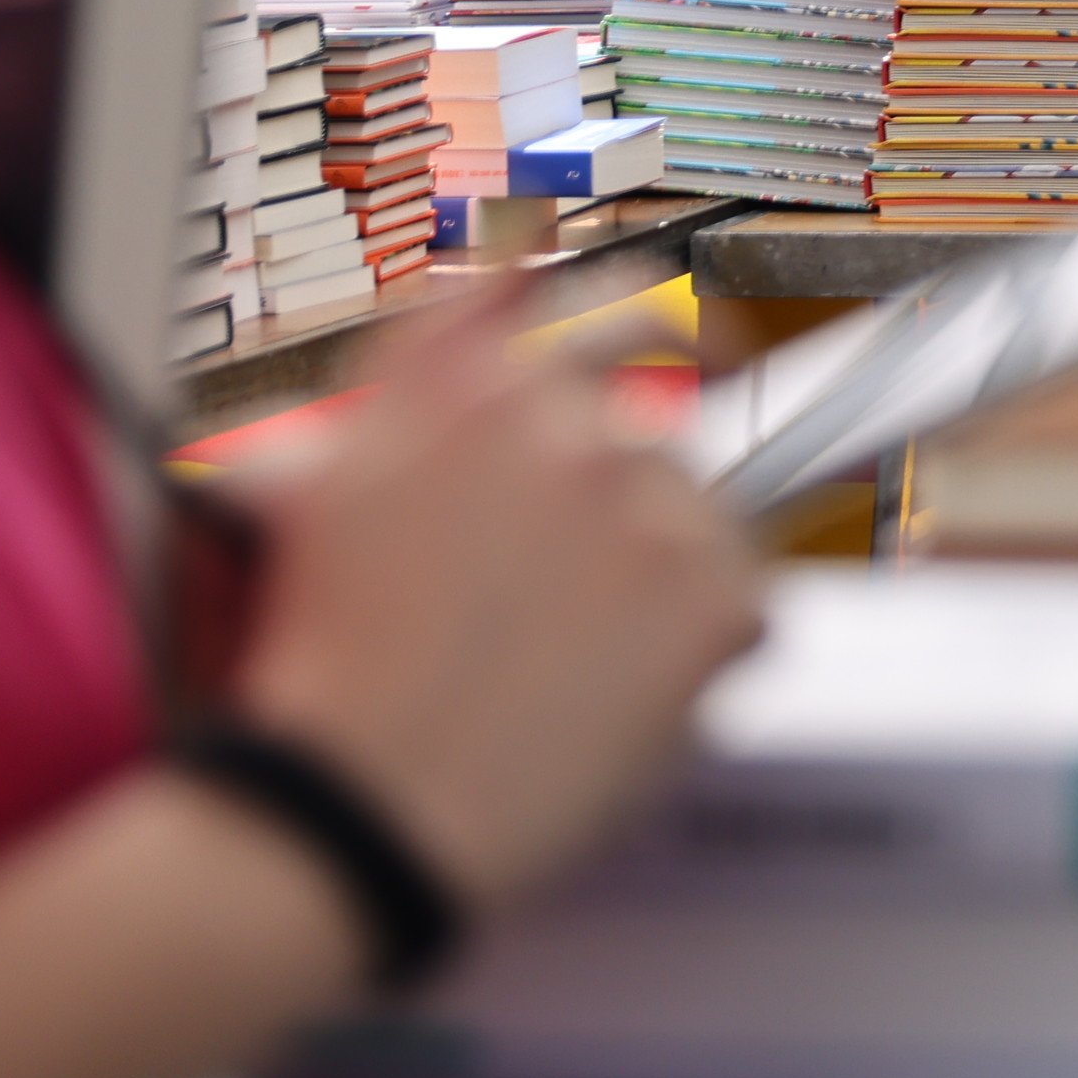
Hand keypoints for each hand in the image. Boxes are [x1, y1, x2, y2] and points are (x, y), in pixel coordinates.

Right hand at [215, 294, 762, 913]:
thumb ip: (429, 371)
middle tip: (598, 589)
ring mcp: (642, 496)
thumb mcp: (335, 487)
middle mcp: (558, 417)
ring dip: (667, 584)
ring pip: (708, 518)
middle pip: (659, 424)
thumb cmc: (331, 677)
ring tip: (572, 672)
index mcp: (463, 384)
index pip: (590, 299)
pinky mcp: (709, 587)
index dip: (647, 325)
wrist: (356, 809)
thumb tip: (510, 268)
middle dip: (640, 501)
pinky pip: (745, 607)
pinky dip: (703, 659)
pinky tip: (618, 704)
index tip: (690, 343)